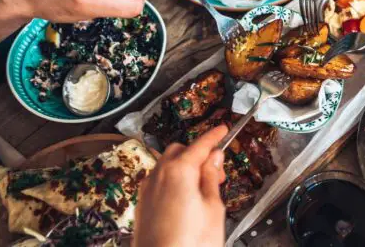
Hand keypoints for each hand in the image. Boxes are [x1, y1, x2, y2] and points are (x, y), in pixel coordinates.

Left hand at [133, 125, 227, 246]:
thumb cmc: (190, 245)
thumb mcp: (213, 208)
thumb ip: (211, 178)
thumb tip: (213, 158)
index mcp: (179, 171)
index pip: (200, 144)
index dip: (214, 136)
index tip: (222, 129)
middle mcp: (158, 175)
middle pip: (180, 150)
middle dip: (198, 154)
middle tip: (217, 171)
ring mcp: (147, 190)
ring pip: (167, 165)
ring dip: (185, 167)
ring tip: (203, 188)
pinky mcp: (142, 204)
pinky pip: (159, 181)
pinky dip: (173, 180)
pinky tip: (186, 199)